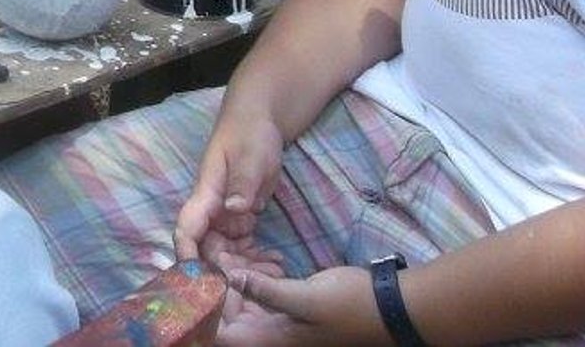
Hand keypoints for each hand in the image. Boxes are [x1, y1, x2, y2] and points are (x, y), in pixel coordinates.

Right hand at [174, 107, 285, 266]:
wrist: (259, 122)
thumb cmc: (249, 133)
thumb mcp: (250, 155)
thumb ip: (242, 182)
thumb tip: (234, 209)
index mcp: (207, 194)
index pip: (188, 229)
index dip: (188, 255)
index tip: (199, 281)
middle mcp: (212, 211)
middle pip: (209, 250)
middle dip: (228, 273)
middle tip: (259, 285)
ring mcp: (225, 217)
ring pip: (227, 254)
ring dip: (246, 269)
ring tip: (276, 275)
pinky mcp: (240, 220)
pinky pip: (243, 248)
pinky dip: (256, 259)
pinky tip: (276, 264)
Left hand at [215, 264, 387, 346]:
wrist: (388, 306)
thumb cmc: (349, 306)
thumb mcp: (307, 297)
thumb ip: (266, 290)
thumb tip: (228, 277)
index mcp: (269, 340)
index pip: (221, 335)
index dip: (202, 312)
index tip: (195, 278)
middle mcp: (268, 334)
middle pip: (224, 317)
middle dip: (213, 287)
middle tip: (209, 251)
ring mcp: (276, 322)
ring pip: (237, 303)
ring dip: (228, 279)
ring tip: (223, 247)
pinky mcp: (284, 306)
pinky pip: (255, 294)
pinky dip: (247, 277)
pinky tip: (248, 255)